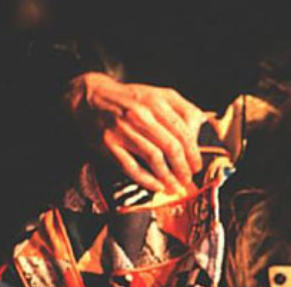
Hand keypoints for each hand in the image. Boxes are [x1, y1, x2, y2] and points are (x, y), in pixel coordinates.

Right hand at [65, 72, 206, 191]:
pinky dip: (147, 180)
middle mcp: (141, 115)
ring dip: (168, 177)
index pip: (183, 132)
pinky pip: (132, 167)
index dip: (193, 153)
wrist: (90, 97)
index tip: (196, 166)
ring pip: (154, 158)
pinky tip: (157, 186)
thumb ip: (180, 109)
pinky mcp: (109, 144)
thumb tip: (200, 128)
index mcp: (157, 102)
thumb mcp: (157, 95)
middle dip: (184, 168)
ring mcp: (124, 130)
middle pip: (171, 147)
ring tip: (176, 187)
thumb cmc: (128, 100)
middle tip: (188, 179)